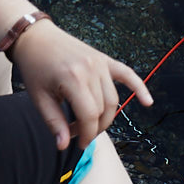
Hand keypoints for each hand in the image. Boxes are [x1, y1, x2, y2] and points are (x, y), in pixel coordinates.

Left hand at [10, 22, 151, 148]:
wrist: (37, 37)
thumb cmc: (35, 67)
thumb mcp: (39, 98)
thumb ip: (54, 122)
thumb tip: (64, 146)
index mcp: (73, 78)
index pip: (89, 116)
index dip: (85, 134)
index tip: (78, 144)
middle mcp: (91, 69)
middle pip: (103, 110)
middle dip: (92, 128)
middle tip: (76, 133)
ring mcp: (100, 63)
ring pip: (113, 99)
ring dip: (105, 117)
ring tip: (88, 125)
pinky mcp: (104, 59)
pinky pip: (127, 75)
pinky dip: (139, 88)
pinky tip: (148, 103)